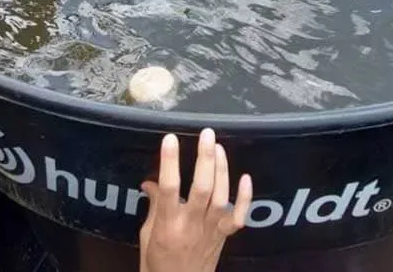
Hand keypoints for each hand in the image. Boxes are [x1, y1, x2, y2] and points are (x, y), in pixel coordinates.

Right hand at [140, 129, 252, 271]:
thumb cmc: (157, 263)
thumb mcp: (147, 235)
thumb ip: (153, 206)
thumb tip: (150, 181)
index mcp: (168, 225)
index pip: (169, 188)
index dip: (170, 161)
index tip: (170, 138)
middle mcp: (191, 225)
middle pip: (202, 188)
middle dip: (205, 159)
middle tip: (206, 134)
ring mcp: (211, 231)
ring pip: (221, 197)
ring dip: (222, 170)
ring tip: (218, 147)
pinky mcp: (224, 236)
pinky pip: (239, 217)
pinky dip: (245, 198)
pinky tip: (246, 177)